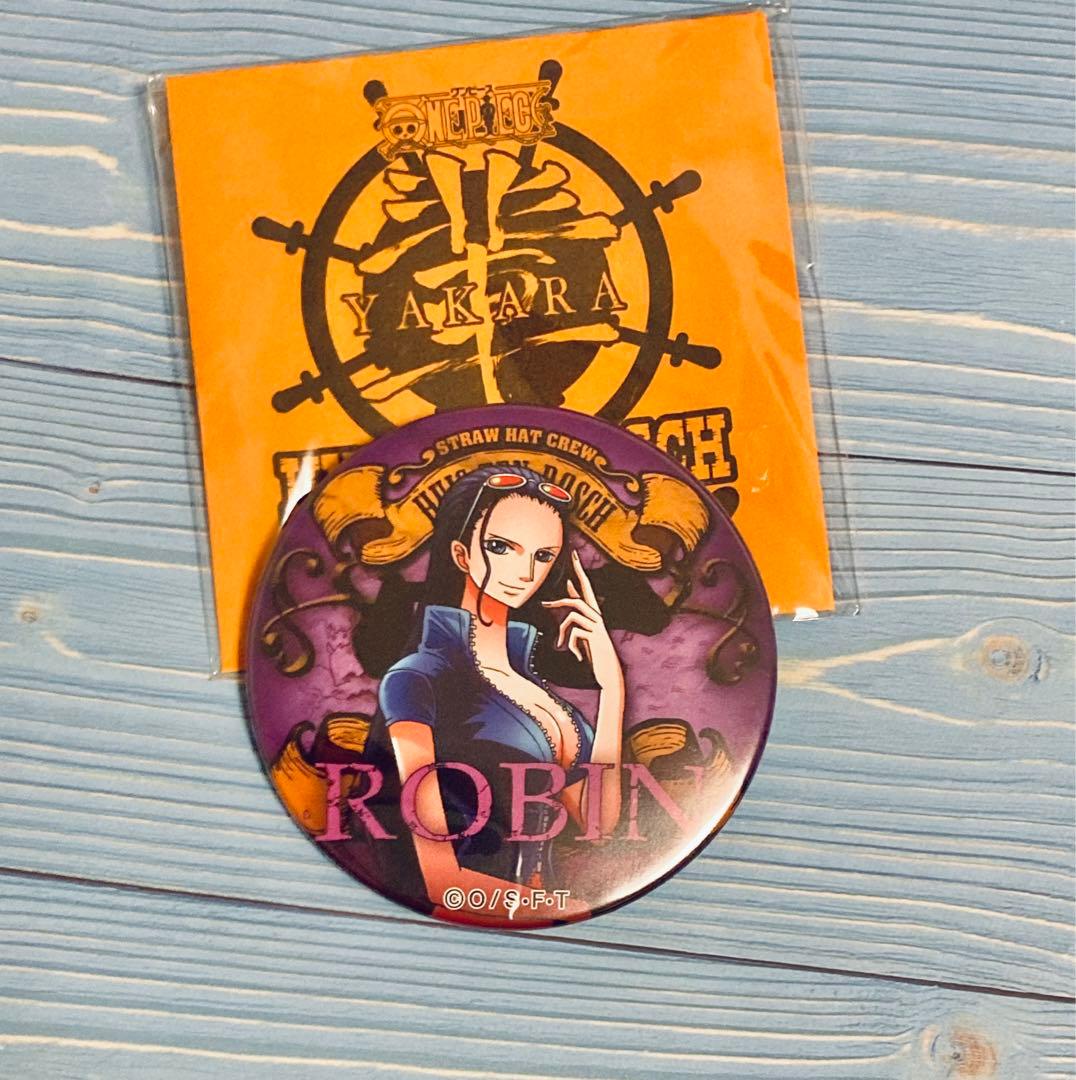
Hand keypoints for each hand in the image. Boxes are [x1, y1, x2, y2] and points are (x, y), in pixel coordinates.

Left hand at [542, 550, 623, 691]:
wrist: (609, 675)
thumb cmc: (595, 656)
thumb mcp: (583, 636)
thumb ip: (576, 620)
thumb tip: (567, 608)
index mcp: (594, 615)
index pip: (586, 589)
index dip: (579, 572)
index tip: (573, 556)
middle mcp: (598, 616)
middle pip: (581, 594)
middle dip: (570, 585)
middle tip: (554, 587)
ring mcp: (598, 625)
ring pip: (573, 613)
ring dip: (562, 630)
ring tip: (560, 645)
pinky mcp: (596, 635)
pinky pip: (574, 632)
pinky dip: (570, 645)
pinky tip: (577, 656)